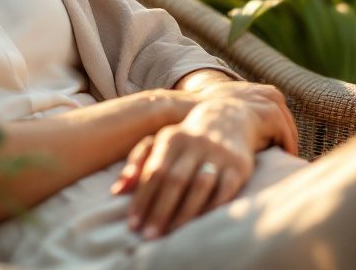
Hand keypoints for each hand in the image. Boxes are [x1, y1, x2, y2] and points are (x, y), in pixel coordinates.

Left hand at [110, 92, 296, 239]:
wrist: (228, 120)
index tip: (133, 224)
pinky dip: (211, 209)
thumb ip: (137, 163)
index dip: (142, 199)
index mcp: (171, 138)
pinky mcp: (238, 167)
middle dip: (160, 210)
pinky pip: (225, 191)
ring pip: (200, 186)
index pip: (153, 172)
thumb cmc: (185, 139)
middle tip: (148, 236)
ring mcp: (218, 155)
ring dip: (184, 213)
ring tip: (170, 233)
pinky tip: (199, 225)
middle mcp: (195, 144)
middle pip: (175, 180)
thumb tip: (117, 191)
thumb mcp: (160, 143)